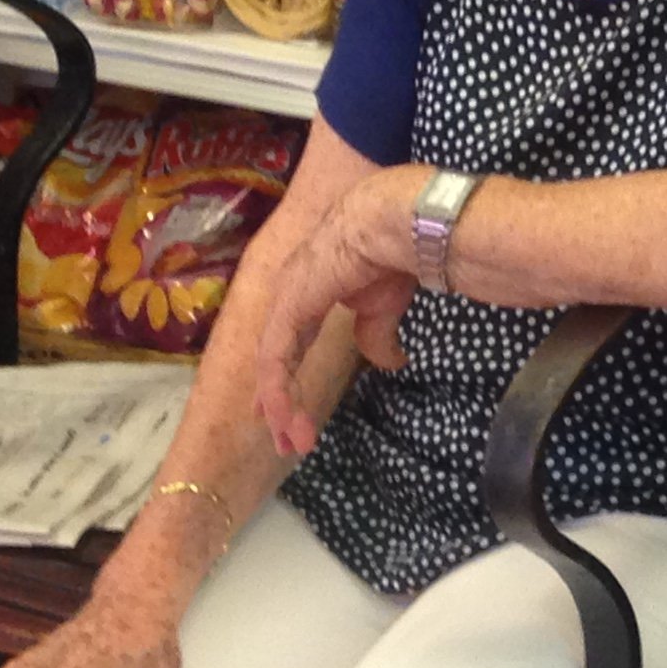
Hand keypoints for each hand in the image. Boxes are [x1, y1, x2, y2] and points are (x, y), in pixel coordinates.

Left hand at [254, 166, 418, 454]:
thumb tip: (388, 363)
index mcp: (311, 291)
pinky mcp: (288, 310)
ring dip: (280, 406)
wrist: (393, 227)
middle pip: (276, 359)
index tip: (286, 412)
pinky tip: (284, 416)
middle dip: (278, 402)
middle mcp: (290, 297)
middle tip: (284, 439)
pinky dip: (279, 391)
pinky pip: (276, 360)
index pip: (292, 342)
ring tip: (292, 440)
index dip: (287, 377)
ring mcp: (285, 302)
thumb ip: (375, 335)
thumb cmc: (391, 256)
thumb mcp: (382, 306)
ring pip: (273, 365)